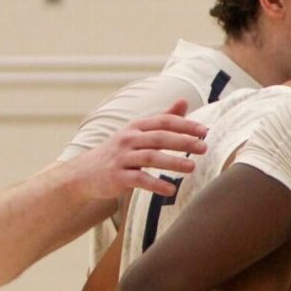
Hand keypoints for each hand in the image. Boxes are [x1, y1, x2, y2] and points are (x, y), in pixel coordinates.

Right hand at [66, 101, 207, 200]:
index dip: (184, 124)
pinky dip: (156, 184)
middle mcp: (129, 139)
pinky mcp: (117, 177)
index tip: (204, 130)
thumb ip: (163, 119)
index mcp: (136, 127)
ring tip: (192, 167)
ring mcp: (122, 158)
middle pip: (159, 138)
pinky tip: (171, 190)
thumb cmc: (120, 152)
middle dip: (183, 142)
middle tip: (203, 147)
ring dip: (172, 162)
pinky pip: (139, 180)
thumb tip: (184, 101)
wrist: (86, 173)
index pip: (163, 122)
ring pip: (150, 158)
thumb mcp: (138, 132)